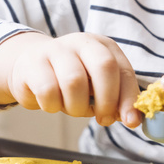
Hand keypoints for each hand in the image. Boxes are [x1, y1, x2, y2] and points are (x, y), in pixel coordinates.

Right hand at [0, 32, 141, 127]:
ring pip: (75, 82)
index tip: (130, 121)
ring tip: (72, 109)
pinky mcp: (33, 63)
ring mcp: (56, 49)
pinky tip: (51, 103)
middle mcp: (82, 42)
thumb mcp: (96, 86)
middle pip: (104, 67)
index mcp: (103, 46)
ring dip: (77, 107)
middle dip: (107, 100)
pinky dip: (52, 106)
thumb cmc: (71, 79)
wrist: (29, 66)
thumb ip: (116, 100)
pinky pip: (48, 91)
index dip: (129, 98)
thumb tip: (133, 120)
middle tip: (102, 118)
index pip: (124, 70)